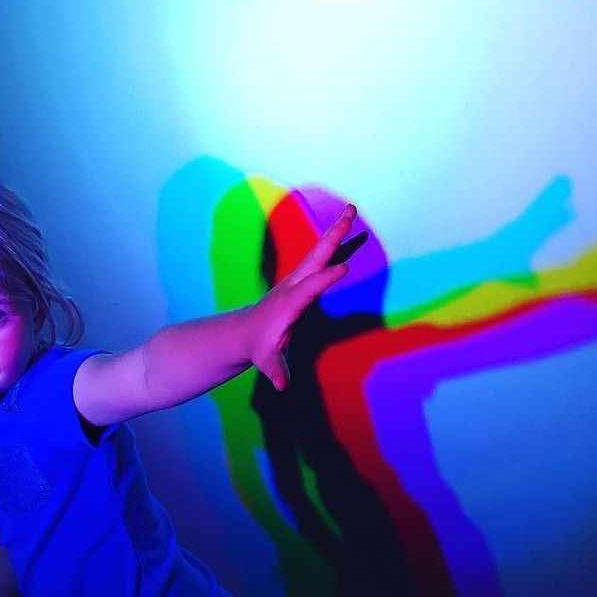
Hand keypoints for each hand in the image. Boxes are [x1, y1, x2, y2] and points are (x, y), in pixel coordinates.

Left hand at [247, 204, 363, 390]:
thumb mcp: (267, 360)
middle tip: (348, 214)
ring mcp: (297, 279)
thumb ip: (276, 370)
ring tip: (351, 210)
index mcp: (289, 304)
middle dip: (331, 238)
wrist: (245, 331)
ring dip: (335, 232)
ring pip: (318, 252)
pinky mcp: (301, 279)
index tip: (343, 268)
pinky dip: (334, 243)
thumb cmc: (259, 347)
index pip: (308, 289)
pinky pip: (321, 258)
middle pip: (315, 257)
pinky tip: (347, 230)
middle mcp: (293, 285)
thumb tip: (281, 386)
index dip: (324, 280)